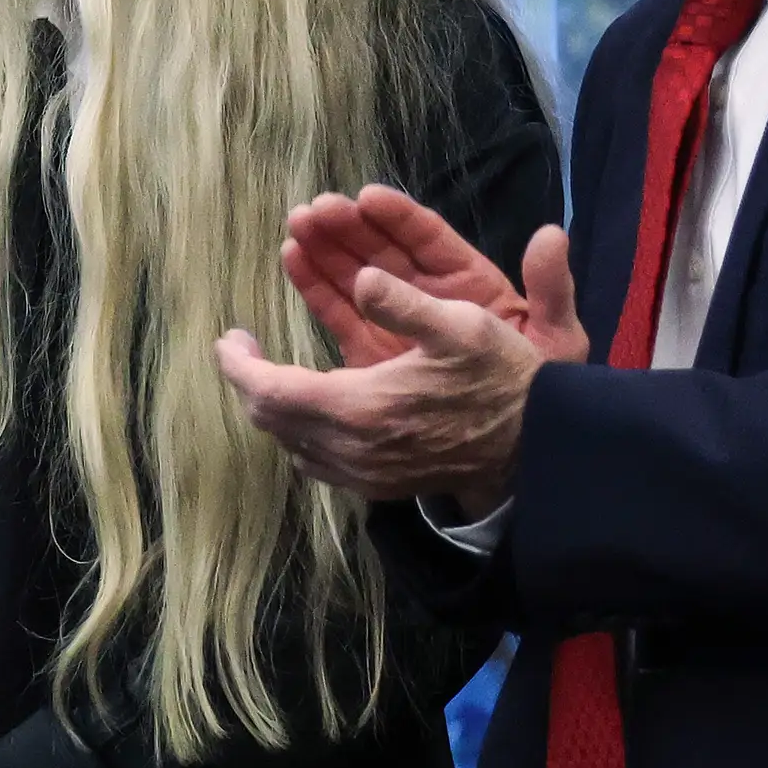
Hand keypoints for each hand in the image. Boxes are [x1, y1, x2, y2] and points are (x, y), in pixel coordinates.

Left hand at [218, 225, 581, 512]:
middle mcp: (350, 449)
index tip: (229, 337)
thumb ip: (405, 303)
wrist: (537, 448)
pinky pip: (316, 462)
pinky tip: (313, 407)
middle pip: (271, 419)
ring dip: (275, 407)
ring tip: (273, 371)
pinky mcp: (377, 488)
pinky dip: (301, 432)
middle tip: (244, 348)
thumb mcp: (463, 327)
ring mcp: (362, 475)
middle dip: (250, 381)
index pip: (269, 391)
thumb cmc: (501, 381)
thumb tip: (361, 280)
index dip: (239, 365)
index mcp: (359, 407)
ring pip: (290, 443)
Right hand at [282, 185, 549, 367]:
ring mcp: (396, 323)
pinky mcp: (370, 352)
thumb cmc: (540, 388)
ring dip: (325, 248)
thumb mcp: (557, 333)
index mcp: (472, 284)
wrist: (516, 442)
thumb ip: (551, 286)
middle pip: (383, 253)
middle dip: (349, 227)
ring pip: (355, 277)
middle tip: (316, 209)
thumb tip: (552, 235)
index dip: (399, 217)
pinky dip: (315, 286)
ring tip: (298, 224)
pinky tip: (294, 258)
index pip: (429, 242)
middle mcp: (429, 298)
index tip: (368, 198)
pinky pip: (339, 314)